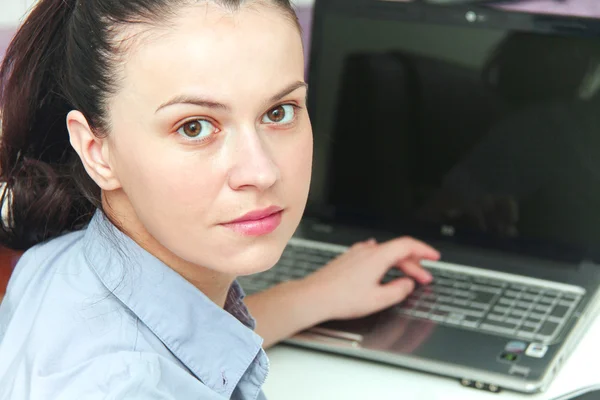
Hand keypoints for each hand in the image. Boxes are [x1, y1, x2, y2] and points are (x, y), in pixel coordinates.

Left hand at [302, 237, 439, 321]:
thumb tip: (408, 284)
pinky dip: (385, 261)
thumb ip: (399, 290)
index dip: (424, 250)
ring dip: (399, 263)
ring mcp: (356, 253)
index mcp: (377, 257)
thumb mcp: (378, 300)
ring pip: (384, 253)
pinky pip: (372, 254)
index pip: (407, 245)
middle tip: (424, 277)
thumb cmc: (341, 298)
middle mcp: (366, 251)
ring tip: (406, 276)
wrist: (314, 297)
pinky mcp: (348, 259)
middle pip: (397, 250)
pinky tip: (383, 268)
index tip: (434, 257)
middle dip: (414, 263)